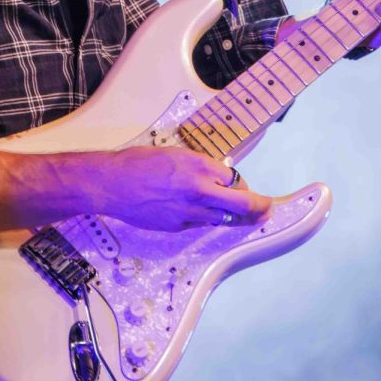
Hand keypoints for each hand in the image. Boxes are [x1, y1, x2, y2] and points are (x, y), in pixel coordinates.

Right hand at [91, 147, 270, 232]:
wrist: (112, 184)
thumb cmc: (138, 163)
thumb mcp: (175, 154)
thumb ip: (199, 166)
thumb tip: (218, 176)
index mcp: (198, 166)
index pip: (234, 179)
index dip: (242, 185)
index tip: (245, 188)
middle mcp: (198, 190)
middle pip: (242, 204)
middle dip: (259, 208)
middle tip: (267, 209)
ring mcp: (188, 212)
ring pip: (223, 219)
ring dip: (235, 217)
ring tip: (245, 216)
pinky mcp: (177, 226)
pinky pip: (200, 224)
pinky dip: (205, 218)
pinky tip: (199, 212)